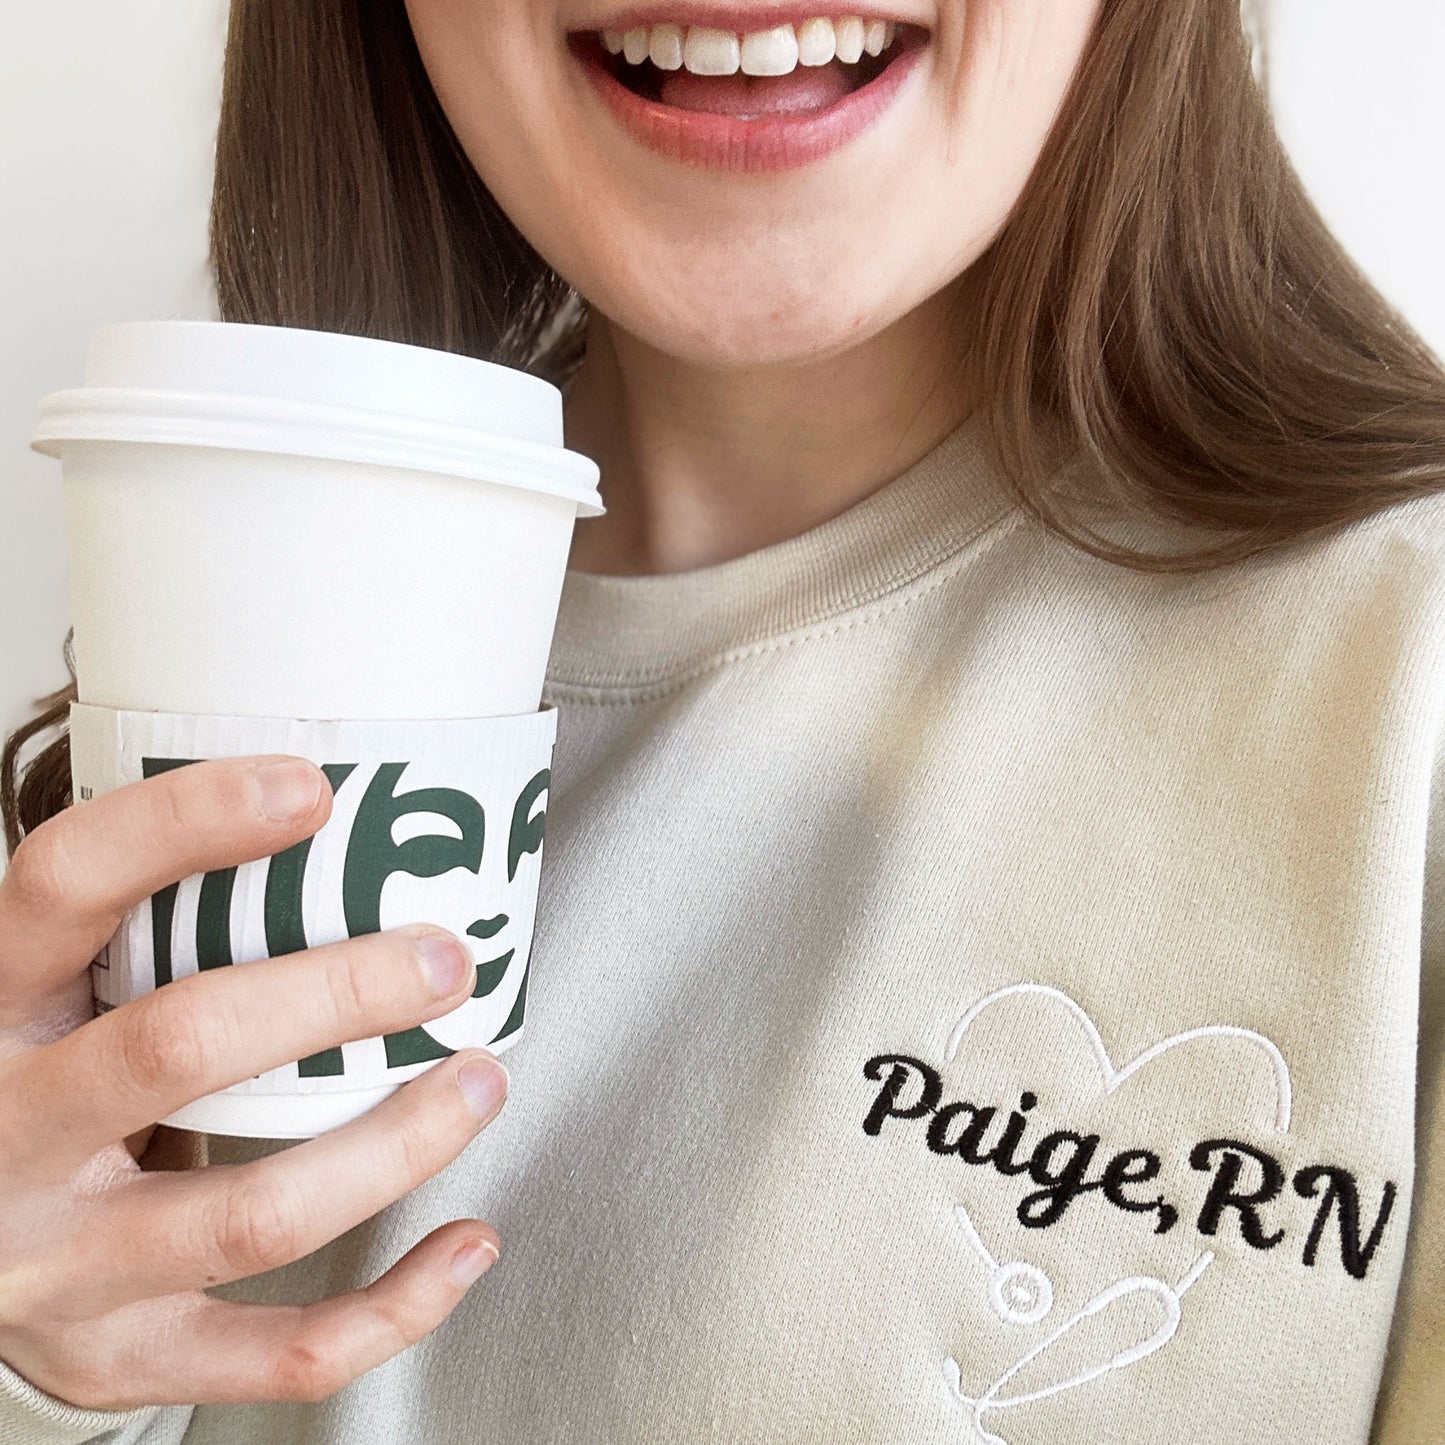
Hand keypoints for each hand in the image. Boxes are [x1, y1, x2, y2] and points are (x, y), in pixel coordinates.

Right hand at [0, 755, 508, 1408]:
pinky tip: (467, 1244)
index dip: (183, 825)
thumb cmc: (35, 1087)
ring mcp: (59, 1267)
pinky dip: (393, 1308)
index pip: (63, 884)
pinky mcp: (118, 1359)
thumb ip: (141, 937)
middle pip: (177, 1047)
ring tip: (481, 1082)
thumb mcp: (51, 996)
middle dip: (335, 997)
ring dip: (394, 1147)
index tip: (312, 791)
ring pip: (249, 1215)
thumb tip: (337, 842)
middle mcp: (7, 1137)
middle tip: (446, 960)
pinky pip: (275, 1356)